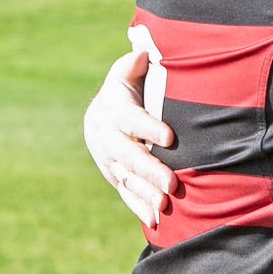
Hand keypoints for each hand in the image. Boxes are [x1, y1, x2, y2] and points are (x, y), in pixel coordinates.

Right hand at [83, 49, 177, 227]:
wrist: (100, 118)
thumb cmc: (126, 91)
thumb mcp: (126, 74)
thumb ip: (134, 65)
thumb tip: (144, 52)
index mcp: (114, 112)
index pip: (132, 120)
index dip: (149, 128)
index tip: (169, 136)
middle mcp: (107, 139)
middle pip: (129, 156)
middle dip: (150, 170)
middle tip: (172, 183)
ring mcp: (110, 161)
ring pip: (128, 179)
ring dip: (146, 194)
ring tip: (165, 206)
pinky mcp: (116, 177)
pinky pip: (127, 194)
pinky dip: (139, 208)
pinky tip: (155, 221)